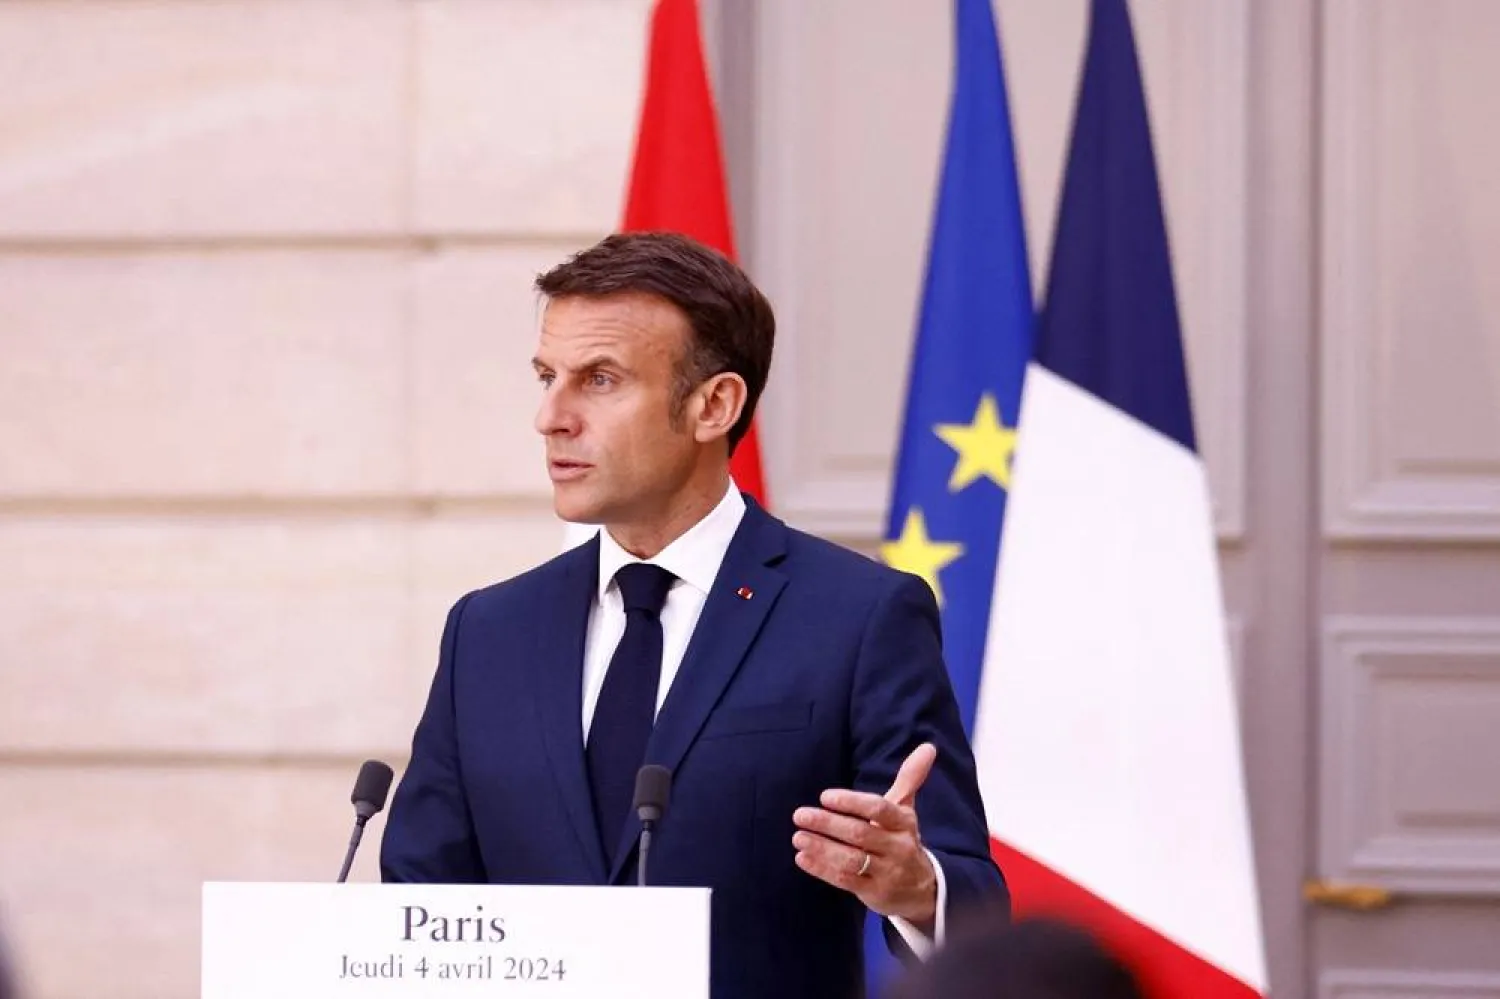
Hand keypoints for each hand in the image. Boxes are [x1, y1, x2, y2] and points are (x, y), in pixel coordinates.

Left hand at [791, 742, 938, 930]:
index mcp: (903, 823)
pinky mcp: (873, 892)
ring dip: (822, 848)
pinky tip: (802, 857)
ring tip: (798, 836)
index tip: (825, 796)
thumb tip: (927, 746)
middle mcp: (897, 847)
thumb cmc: (903, 839)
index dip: (852, 802)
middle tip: (800, 814)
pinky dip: (822, 869)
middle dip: (828, 824)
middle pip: (860, 834)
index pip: (879, 809)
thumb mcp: (907, 810)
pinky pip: (846, 880)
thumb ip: (910, 778)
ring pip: (851, 859)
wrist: (922, 888)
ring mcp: (886, 872)